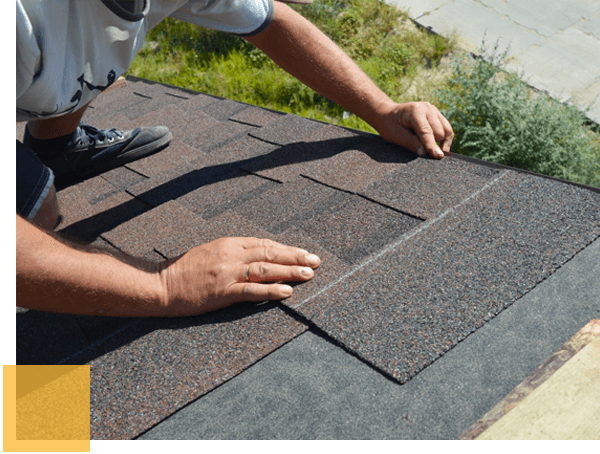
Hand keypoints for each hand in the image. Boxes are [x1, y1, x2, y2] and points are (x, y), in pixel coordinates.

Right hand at [158, 237, 320, 316]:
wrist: (161, 284)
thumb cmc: (185, 269)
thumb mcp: (211, 252)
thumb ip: (234, 252)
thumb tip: (259, 256)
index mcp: (229, 244)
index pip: (264, 244)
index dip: (287, 249)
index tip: (304, 252)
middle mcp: (231, 255)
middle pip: (270, 253)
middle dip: (295, 257)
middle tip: (316, 261)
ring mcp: (227, 273)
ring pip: (265, 269)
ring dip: (289, 271)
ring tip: (309, 274)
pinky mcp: (222, 292)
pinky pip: (251, 290)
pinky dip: (271, 290)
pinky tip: (287, 292)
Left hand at [375, 101, 453, 158]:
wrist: (387, 113)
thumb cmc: (389, 124)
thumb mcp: (395, 136)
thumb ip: (410, 143)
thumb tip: (425, 153)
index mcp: (414, 111)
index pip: (427, 131)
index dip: (432, 145)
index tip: (438, 156)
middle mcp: (426, 108)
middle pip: (440, 131)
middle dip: (435, 144)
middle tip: (426, 153)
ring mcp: (433, 110)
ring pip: (447, 129)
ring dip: (443, 142)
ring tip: (435, 151)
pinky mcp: (436, 114)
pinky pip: (446, 128)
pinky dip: (444, 138)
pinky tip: (438, 146)